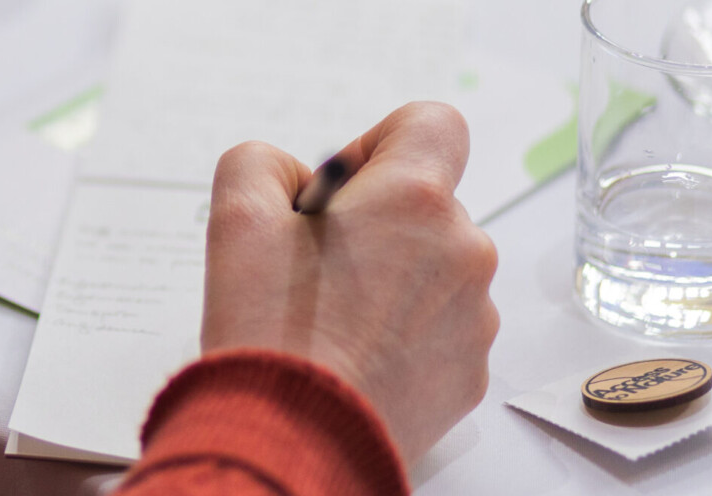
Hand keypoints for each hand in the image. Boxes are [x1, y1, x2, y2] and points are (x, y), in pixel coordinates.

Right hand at [199, 102, 498, 463]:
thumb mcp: (236, 220)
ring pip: (435, 272)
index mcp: (413, 200)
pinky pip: (440, 331)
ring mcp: (474, 317)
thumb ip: (260, 164)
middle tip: (313, 270)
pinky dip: (402, 336)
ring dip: (391, 282)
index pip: (432, 125)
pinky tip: (353, 359)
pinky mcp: (470, 372)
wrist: (291, 440)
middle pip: (427, 207)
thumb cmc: (268, 333)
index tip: (340, 191)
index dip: (380, 144)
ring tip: (330, 323)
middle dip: (374, 225)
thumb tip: (291, 176)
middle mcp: (463, 251)